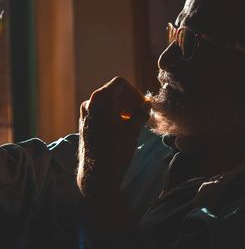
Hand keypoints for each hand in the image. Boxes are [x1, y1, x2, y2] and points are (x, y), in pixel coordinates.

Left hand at [77, 77, 149, 196]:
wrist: (97, 175)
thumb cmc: (116, 150)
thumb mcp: (134, 129)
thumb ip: (141, 113)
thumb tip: (146, 105)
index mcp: (100, 99)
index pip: (120, 84)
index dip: (134, 92)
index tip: (143, 105)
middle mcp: (89, 103)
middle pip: (112, 92)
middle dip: (129, 100)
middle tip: (141, 112)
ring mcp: (84, 114)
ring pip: (106, 103)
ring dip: (121, 108)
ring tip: (134, 121)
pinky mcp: (84, 125)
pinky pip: (100, 113)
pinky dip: (112, 115)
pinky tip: (122, 127)